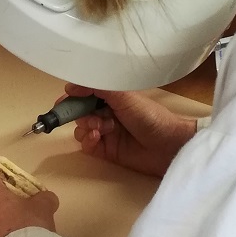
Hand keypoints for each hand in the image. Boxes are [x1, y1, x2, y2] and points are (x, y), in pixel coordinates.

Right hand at [63, 85, 196, 177]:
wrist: (168, 146)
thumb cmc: (150, 116)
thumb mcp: (125, 95)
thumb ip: (98, 87)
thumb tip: (71, 86)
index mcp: (112, 96)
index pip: (85, 92)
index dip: (74, 94)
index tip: (66, 97)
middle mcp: (106, 112)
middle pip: (79, 110)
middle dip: (78, 112)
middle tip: (86, 115)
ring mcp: (105, 132)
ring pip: (81, 127)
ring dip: (86, 126)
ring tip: (100, 127)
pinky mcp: (105, 150)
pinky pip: (86, 145)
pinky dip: (88, 140)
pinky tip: (98, 137)